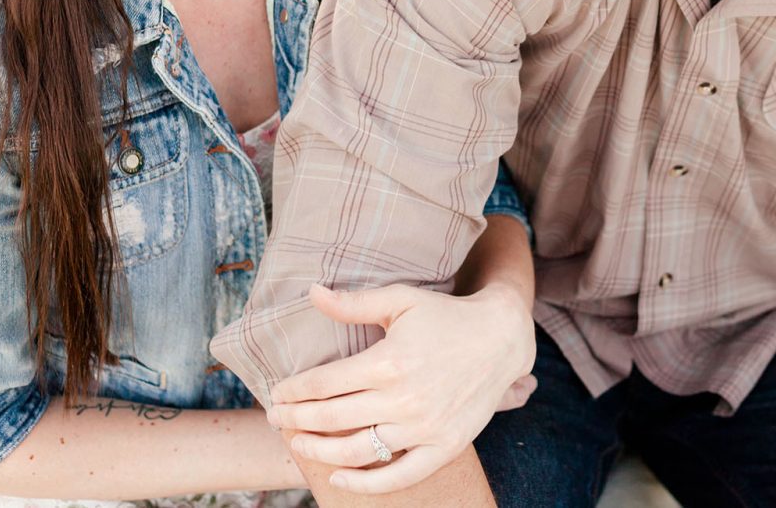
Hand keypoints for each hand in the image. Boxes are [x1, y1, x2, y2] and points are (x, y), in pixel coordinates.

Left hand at [265, 282, 535, 493]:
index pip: (324, 384)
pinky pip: (398, 476)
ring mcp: (424, 428)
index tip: (277, 393)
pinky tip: (338, 477)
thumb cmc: (446, 316)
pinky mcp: (443, 446)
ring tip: (298, 443)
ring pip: (357, 451)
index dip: (293, 391)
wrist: (500, 339)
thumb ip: (354, 302)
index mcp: (388, 362)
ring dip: (319, 451)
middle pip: (332, 419)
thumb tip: (311, 292)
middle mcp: (404, 399)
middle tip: (275, 418)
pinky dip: (364, 484)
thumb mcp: (400, 299)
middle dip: (295, 420)